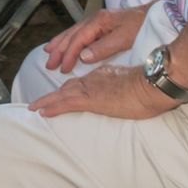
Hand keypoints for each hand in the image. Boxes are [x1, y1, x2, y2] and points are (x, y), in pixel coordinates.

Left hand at [34, 60, 182, 120]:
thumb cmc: (151, 87)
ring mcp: (91, 88)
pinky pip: (66, 103)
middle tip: (40, 102)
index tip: (63, 92)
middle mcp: (94, 79)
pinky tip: (42, 112)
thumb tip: (127, 94)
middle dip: (55, 95)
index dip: (70, 88)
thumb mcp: (134, 85)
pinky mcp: (90, 99)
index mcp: (104, 75)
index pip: (83, 82)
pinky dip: (52, 107)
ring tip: (35, 107)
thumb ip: (126, 88)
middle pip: (69, 87)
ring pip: (63, 94)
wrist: (153, 84)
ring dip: (48, 101)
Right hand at [37, 3, 145, 75]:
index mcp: (99, 21)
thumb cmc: (142, 25)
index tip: (62, 68)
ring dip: (61, 43)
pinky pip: (81, 32)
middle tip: (49, 64)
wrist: (155, 14)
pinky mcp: (102, 24)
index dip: (68, 55)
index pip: (78, 40)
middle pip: (72, 35)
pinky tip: (66, 43)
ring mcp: (98, 21)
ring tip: (49, 52)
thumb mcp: (125, 38)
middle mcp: (95, 19)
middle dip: (58, 49)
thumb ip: (103, 47)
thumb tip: (83, 57)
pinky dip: (70, 39)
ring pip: (74, 32)